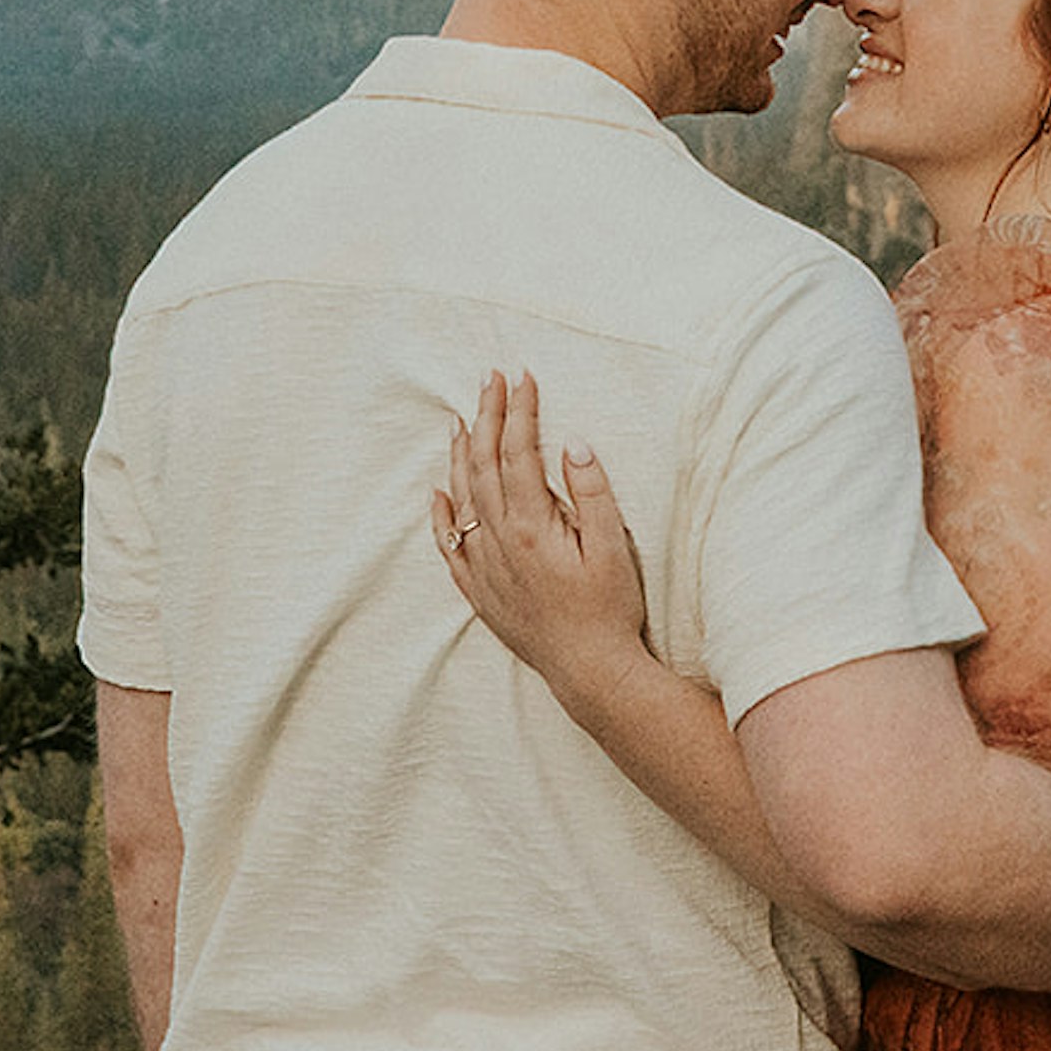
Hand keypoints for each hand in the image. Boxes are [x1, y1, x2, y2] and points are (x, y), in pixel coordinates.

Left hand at [434, 370, 651, 707]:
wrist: (589, 671)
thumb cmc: (609, 609)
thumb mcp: (612, 547)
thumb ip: (591, 492)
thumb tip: (573, 443)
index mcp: (532, 526)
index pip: (518, 452)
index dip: (519, 411)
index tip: (523, 378)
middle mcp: (499, 542)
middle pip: (483, 465)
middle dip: (486, 417)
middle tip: (490, 380)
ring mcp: (484, 566)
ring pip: (462, 497)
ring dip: (460, 454)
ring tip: (461, 419)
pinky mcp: (480, 590)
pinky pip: (449, 544)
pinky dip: (441, 514)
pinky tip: (438, 492)